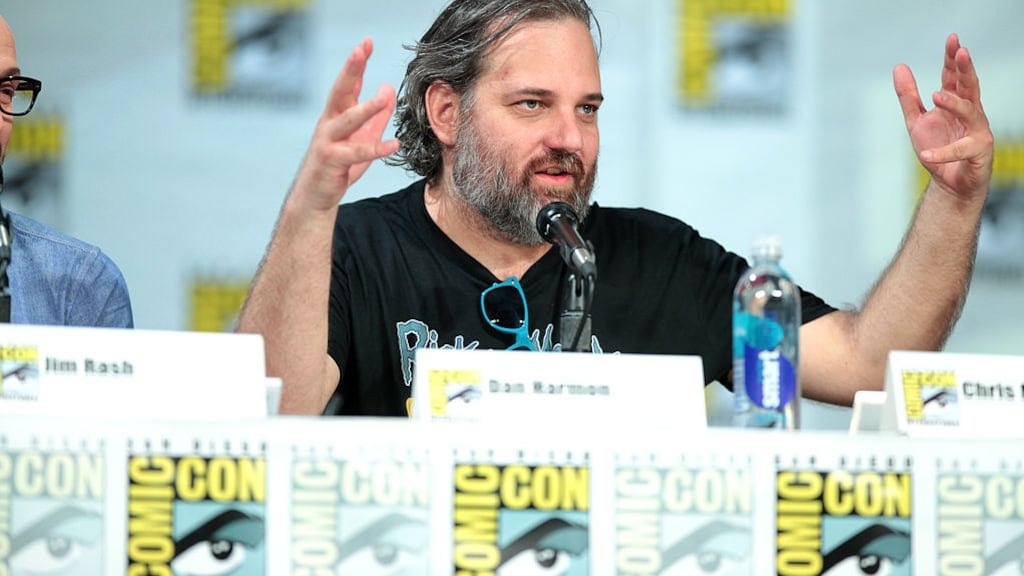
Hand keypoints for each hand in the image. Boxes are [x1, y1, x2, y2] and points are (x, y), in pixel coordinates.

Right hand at [292, 38, 398, 211]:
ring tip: (381, 99)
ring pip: (347, 121)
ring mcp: (328, 141)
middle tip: (360, 50)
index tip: (366, 42)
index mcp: (337, 114)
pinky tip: (392, 144)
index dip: (357, 63)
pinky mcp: (331, 161)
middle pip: (340, 91)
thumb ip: (377, 114)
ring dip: (365, 109)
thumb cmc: (339, 164)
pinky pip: (356, 154)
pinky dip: (375, 149)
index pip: (348, 83)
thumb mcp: (363, 135)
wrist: (316, 195)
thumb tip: (388, 87)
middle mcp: (330, 123)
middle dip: (351, 70)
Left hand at [893, 33, 992, 200]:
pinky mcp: (978, 152)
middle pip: (970, 87)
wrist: (947, 182)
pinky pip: (960, 150)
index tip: (953, 39)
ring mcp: (977, 131)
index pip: (954, 77)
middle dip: (965, 69)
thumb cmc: (937, 148)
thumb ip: (908, 96)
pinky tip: (925, 154)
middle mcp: (970, 113)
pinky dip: (943, 152)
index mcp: (955, 103)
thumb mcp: (916, 120)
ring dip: (954, 103)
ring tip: (936, 95)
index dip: (953, 59)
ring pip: (970, 112)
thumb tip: (900, 66)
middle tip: (962, 51)